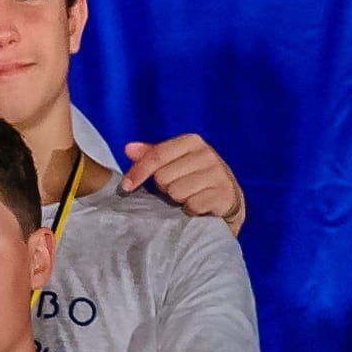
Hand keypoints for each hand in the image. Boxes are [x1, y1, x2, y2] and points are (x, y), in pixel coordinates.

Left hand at [121, 135, 246, 236]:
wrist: (226, 198)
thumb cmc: (191, 178)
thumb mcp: (171, 163)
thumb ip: (150, 156)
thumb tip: (128, 148)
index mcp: (191, 141)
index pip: (156, 155)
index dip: (138, 172)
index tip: (125, 187)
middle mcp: (207, 154)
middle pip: (163, 177)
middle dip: (164, 188)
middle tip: (176, 188)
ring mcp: (218, 173)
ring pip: (176, 192)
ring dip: (177, 200)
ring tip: (187, 196)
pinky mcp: (224, 194)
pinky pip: (192, 205)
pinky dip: (190, 210)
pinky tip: (197, 206)